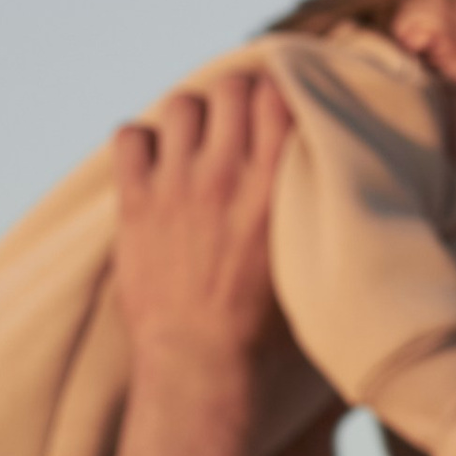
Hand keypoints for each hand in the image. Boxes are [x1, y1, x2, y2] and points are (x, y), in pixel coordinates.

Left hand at [112, 72, 294, 372]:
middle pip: (230, 87)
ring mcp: (175, 186)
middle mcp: (224, 175)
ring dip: (194, 116)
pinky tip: (157, 164)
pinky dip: (144, 142)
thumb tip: (325, 180)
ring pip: (182, 104)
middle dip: (238, 96)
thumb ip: (309, 210)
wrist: (201, 367)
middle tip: (242, 121)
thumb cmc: (266, 332)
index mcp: (274, 187)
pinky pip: (131, 136)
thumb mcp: (307, 262)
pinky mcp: (135, 204)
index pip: (277, 95)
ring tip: (199, 142)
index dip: (279, 91)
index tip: (281, 106)